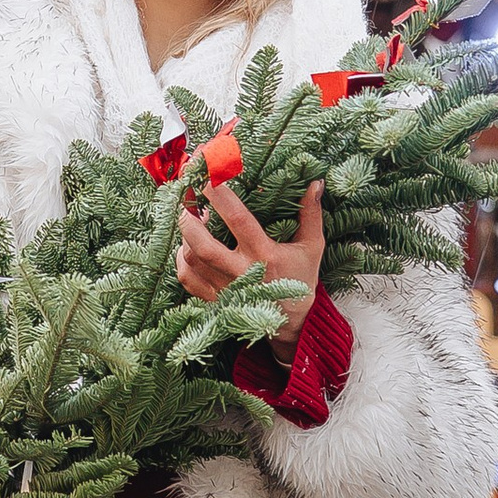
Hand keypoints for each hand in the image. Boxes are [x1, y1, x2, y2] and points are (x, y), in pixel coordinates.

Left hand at [176, 178, 323, 351]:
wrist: (293, 322)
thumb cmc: (300, 279)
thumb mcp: (312, 246)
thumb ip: (311, 214)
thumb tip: (316, 183)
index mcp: (265, 255)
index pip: (238, 219)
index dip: (220, 196)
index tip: (208, 175)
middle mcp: (241, 272)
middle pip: (203, 246)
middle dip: (189, 220)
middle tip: (186, 200)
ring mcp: (225, 289)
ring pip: (192, 260)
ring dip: (185, 236)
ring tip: (191, 219)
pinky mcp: (214, 300)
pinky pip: (187, 278)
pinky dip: (181, 260)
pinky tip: (186, 246)